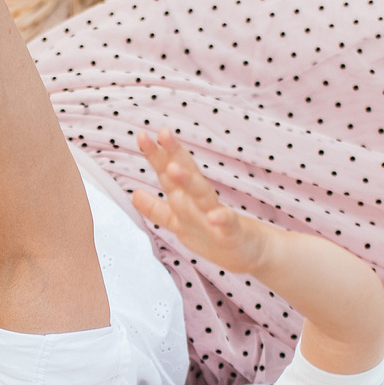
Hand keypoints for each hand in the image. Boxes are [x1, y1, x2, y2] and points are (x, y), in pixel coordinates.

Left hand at [130, 130, 271, 273]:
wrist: (249, 251)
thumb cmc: (211, 234)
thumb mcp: (179, 222)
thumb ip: (157, 209)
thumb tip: (134, 194)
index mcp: (186, 197)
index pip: (168, 173)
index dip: (155, 155)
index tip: (141, 134)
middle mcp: (200, 201)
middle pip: (186, 174)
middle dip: (174, 154)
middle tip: (163, 133)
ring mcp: (217, 215)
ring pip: (202, 195)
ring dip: (189, 181)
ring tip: (174, 168)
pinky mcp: (232, 232)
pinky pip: (226, 224)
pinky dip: (221, 219)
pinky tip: (214, 216)